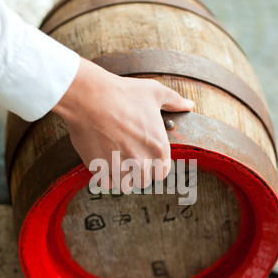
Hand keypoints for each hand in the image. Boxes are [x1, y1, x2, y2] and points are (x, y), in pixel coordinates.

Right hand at [53, 58, 193, 189]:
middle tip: (127, 156)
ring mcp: (120, 167)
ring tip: (116, 161)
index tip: (145, 157)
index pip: (162, 173)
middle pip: (144, 180)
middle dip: (137, 171)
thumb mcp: (154, 92)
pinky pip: (106, 184)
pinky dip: (105, 177)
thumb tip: (189, 105)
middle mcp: (142, 162)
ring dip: (122, 177)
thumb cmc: (122, 93)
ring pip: (125, 185)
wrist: (89, 97)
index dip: (154, 166)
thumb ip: (175, 101)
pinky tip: (103, 163)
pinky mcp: (100, 169)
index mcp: (159, 148)